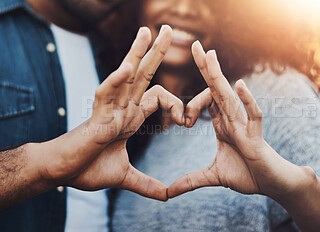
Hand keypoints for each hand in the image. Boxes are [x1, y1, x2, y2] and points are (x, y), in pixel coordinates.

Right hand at [38, 25, 181, 200]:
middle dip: (155, 52)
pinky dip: (116, 81)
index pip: (159, 97)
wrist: (65, 174)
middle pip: (143, 74)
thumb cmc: (89, 169)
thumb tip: (166, 196)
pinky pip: (106, 94)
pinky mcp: (96, 117)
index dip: (178, 104)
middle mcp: (123, 108)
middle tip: (166, 29)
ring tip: (147, 31)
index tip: (189, 122)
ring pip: (125, 76)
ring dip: (136, 53)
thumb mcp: (126, 177)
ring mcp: (110, 110)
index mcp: (131, 117)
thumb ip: (146, 184)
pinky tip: (127, 68)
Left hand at [168, 41, 308, 198]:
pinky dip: (248, 102)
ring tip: (210, 54)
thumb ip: (191, 181)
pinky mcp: (256, 137)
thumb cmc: (248, 175)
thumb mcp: (213, 177)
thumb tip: (168, 193)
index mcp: (222, 125)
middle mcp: (232, 120)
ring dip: (219, 77)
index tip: (179, 121)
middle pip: (216, 89)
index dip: (190, 104)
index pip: (206, 102)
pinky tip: (240, 86)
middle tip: (194, 44)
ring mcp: (244, 126)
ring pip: (230, 97)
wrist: (272, 185)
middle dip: (205, 68)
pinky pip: (254, 115)